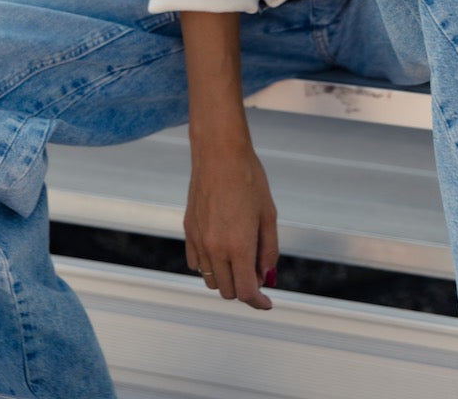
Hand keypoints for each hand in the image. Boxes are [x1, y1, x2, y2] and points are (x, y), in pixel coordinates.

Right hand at [184, 142, 278, 308]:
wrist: (220, 154)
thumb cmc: (248, 179)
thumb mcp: (269, 215)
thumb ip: (268, 249)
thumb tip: (265, 275)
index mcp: (239, 246)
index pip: (247, 291)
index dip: (259, 302)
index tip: (266, 303)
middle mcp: (215, 249)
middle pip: (229, 290)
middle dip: (245, 288)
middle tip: (257, 271)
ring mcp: (199, 241)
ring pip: (211, 280)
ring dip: (227, 278)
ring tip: (241, 256)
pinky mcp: (189, 232)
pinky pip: (197, 264)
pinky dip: (210, 265)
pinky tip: (222, 249)